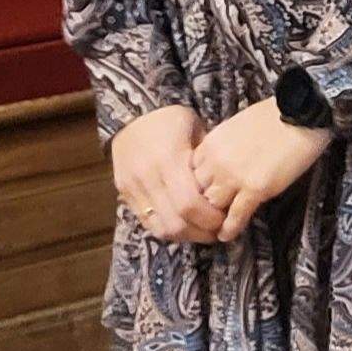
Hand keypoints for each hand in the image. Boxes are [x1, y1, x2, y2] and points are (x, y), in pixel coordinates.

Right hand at [109, 105, 224, 244]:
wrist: (130, 114)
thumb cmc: (170, 119)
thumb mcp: (195, 129)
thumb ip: (207, 160)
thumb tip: (226, 188)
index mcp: (168, 158)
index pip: (189, 204)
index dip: (209, 218)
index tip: (226, 219)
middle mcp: (148, 177)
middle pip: (176, 222)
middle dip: (201, 232)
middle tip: (218, 230)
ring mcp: (133, 188)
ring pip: (161, 228)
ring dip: (185, 236)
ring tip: (202, 232)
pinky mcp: (125, 194)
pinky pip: (147, 223)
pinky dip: (168, 230)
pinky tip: (184, 226)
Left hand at [183, 98, 332, 239]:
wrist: (299, 113)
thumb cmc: (272, 116)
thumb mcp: (235, 127)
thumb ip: (222, 147)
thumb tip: (219, 162)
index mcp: (210, 144)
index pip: (189, 174)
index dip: (195, 186)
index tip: (202, 194)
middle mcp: (216, 162)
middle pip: (197, 192)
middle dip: (200, 204)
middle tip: (205, 215)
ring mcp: (234, 177)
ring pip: (212, 207)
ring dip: (213, 218)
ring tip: (214, 229)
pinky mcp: (255, 189)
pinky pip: (235, 216)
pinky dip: (229, 229)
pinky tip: (227, 236)